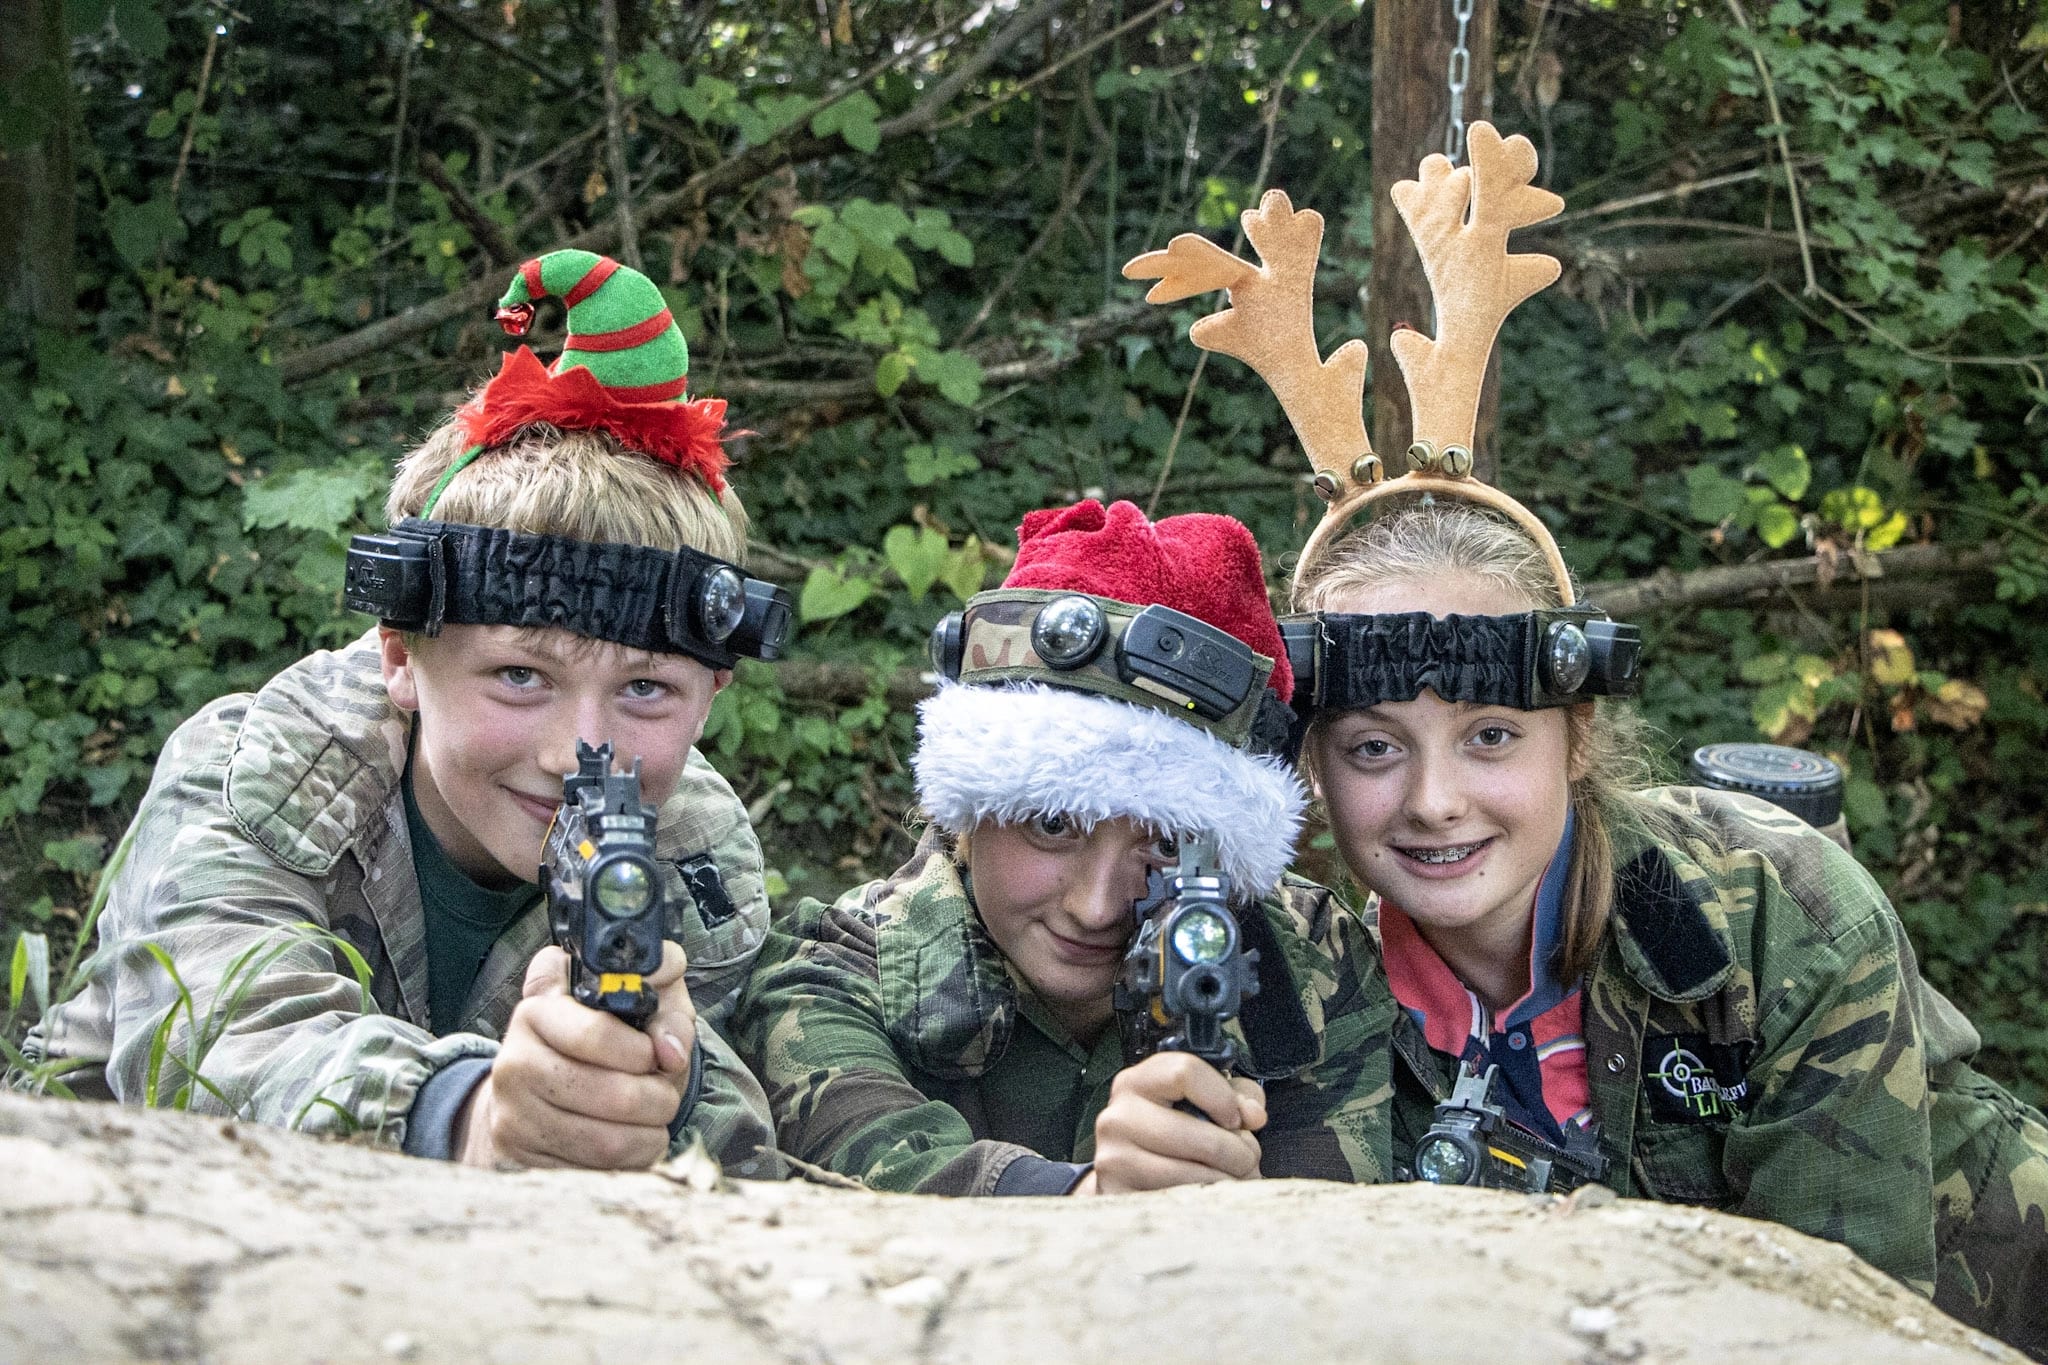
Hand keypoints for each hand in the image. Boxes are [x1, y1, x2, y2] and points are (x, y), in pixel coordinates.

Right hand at [454, 941, 697, 1169]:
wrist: (545, 1083)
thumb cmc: (605, 1038)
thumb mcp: (640, 1006)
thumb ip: (667, 1015)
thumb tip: (671, 1054)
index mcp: (538, 1010)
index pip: (596, 1034)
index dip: (641, 1051)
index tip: (653, 1056)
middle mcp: (515, 1060)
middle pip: (612, 1095)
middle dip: (658, 1098)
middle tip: (665, 1094)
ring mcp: (513, 1113)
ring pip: (606, 1142)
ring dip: (649, 1135)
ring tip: (653, 1118)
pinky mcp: (521, 1156)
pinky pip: (592, 1171)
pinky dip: (627, 1161)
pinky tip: (629, 1141)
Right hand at [1077, 1052, 1266, 1194]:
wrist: (1129, 1181)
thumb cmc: (1173, 1137)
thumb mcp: (1202, 1105)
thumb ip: (1235, 1097)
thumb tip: (1253, 1114)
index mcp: (1137, 1082)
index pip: (1184, 1072)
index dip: (1223, 1098)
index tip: (1235, 1119)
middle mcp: (1117, 1116)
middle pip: (1197, 1132)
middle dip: (1237, 1152)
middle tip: (1246, 1160)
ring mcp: (1114, 1158)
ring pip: (1192, 1174)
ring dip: (1226, 1181)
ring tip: (1232, 1180)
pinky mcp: (1119, 1196)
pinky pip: (1179, 1201)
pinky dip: (1205, 1202)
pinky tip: (1208, 1196)